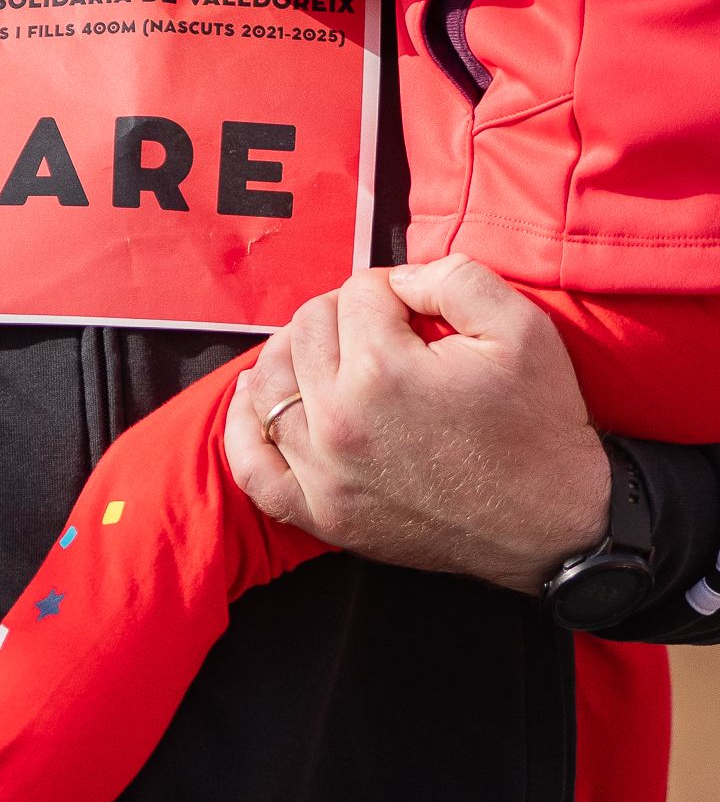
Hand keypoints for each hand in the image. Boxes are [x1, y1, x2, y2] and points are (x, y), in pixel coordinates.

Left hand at [223, 256, 610, 593]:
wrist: (557, 525)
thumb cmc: (541, 426)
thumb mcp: (520, 327)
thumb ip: (452, 276)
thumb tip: (398, 280)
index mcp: (382, 370)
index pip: (357, 294)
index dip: (392, 291)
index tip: (420, 313)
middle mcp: (338, 422)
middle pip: (305, 330)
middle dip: (342, 316)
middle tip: (382, 329)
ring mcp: (323, 475)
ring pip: (268, 385)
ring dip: (292, 356)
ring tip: (325, 351)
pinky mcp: (324, 516)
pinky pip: (252, 468)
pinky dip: (243, 429)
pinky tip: (251, 400)